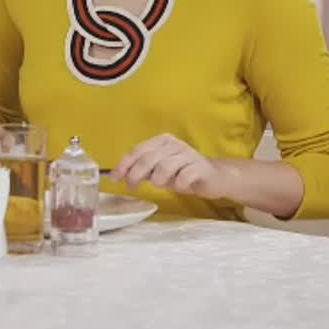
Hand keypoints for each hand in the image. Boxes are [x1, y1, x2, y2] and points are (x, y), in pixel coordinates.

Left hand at [111, 134, 234, 199]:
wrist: (214, 178)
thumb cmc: (182, 173)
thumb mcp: (158, 170)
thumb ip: (141, 170)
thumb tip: (118, 176)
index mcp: (161, 141)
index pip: (137, 151)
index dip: (124, 165)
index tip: (114, 178)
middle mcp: (174, 144)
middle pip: (148, 159)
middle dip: (136, 174)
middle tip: (132, 186)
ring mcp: (188, 154)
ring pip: (164, 167)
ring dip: (159, 180)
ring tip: (161, 185)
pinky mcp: (201, 167)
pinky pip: (183, 177)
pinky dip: (178, 185)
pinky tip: (180, 187)